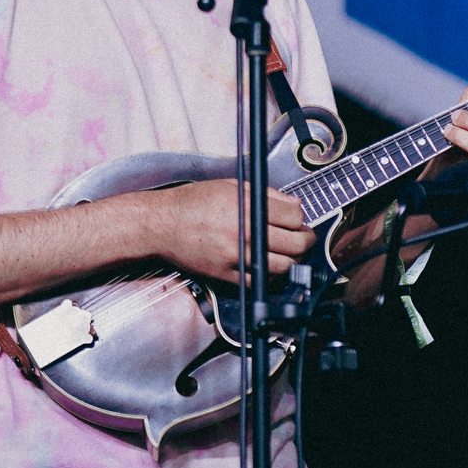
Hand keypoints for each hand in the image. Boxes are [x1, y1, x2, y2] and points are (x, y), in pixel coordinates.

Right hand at [140, 179, 314, 280]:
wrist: (161, 225)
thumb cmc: (193, 203)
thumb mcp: (232, 186)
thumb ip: (268, 196)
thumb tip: (295, 205)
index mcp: (249, 209)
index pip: (296, 217)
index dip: (300, 217)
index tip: (297, 218)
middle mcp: (246, 235)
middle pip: (297, 244)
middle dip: (306, 239)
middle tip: (303, 236)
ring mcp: (238, 258)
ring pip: (284, 266)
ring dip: (292, 259)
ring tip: (288, 250)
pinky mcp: (228, 276)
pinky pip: (261, 281)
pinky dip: (270, 273)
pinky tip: (267, 263)